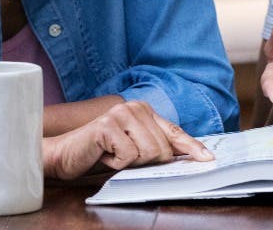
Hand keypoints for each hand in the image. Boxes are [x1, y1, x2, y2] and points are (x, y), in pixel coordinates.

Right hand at [42, 101, 213, 179]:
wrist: (64, 154)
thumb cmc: (100, 153)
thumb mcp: (132, 150)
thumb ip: (155, 147)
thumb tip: (183, 157)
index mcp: (144, 111)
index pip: (174, 131)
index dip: (192, 147)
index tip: (208, 158)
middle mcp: (135, 108)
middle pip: (163, 149)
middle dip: (146, 162)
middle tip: (123, 158)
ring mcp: (120, 114)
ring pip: (149, 153)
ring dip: (130, 163)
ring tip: (113, 155)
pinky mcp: (107, 126)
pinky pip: (128, 156)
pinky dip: (115, 164)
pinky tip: (104, 155)